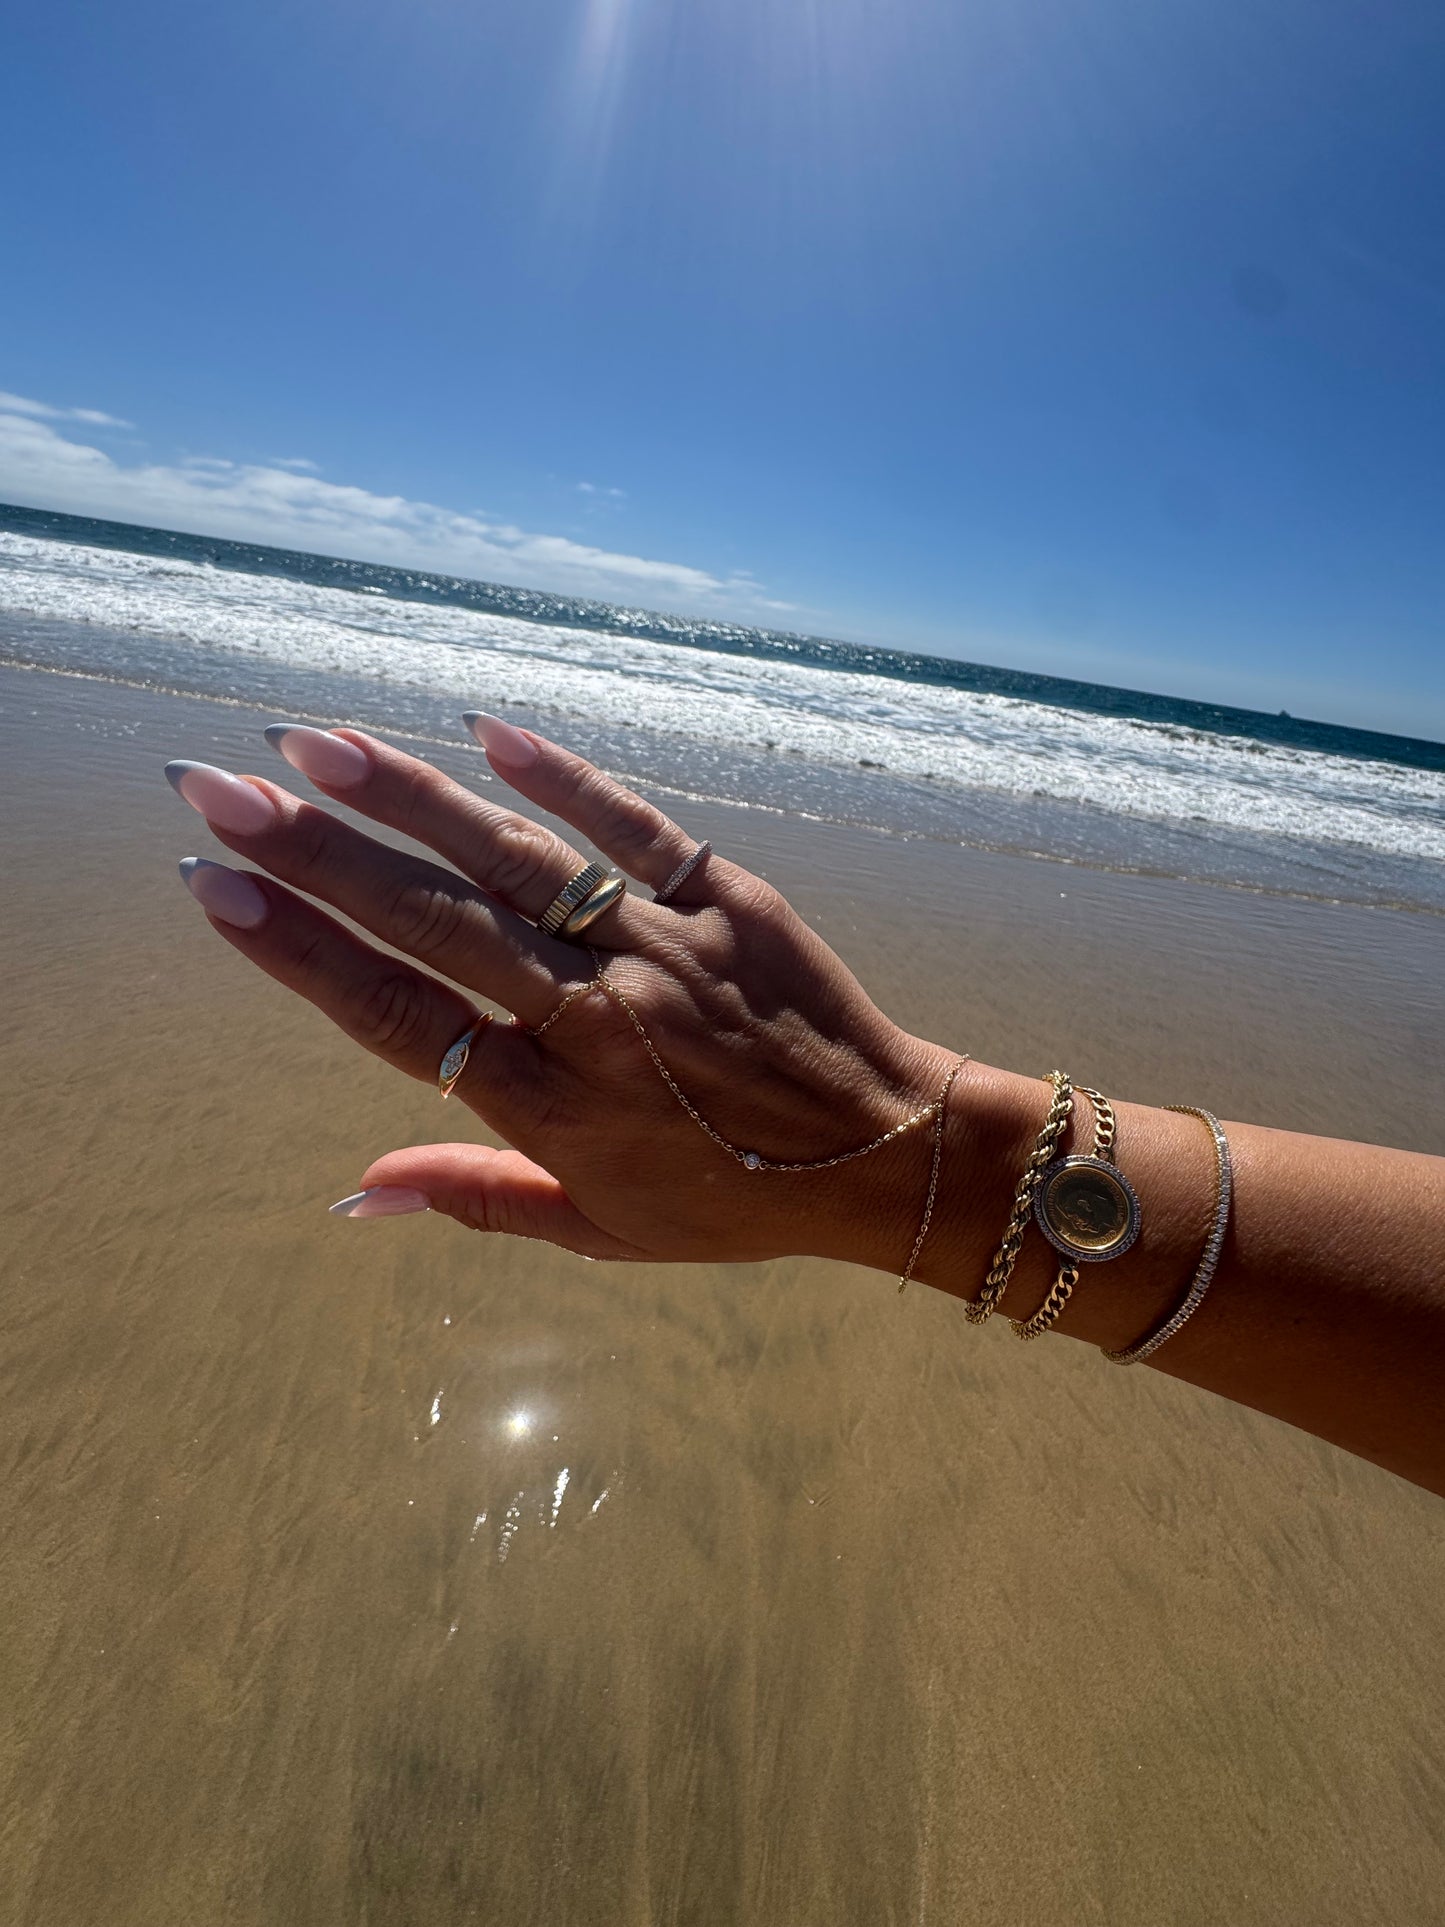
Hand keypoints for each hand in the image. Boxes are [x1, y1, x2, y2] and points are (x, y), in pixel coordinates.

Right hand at [168, 717, 951, 1269]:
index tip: (214, 891)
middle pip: (435, 925)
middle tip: (214, 788)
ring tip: (314, 742)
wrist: (891, 1154)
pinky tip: (483, 726)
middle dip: (315, 855)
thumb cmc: (735, 1202)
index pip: (402, 1019)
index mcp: (555, 1108)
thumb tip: (352, 1193)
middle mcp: (597, 1020)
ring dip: (412, 799)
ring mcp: (663, 949)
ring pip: (520, 863)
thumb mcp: (601, 1230)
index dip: (301, 955)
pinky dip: (564, 774)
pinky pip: (637, 827)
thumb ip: (474, 1200)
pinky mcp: (729, 897)